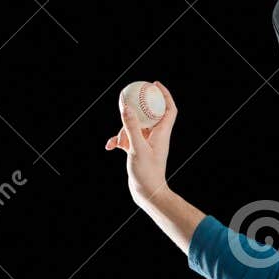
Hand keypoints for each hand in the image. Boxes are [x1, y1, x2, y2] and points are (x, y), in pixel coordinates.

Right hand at [105, 79, 176, 209]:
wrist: (147, 194)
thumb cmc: (147, 174)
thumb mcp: (137, 148)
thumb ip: (132, 127)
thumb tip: (126, 106)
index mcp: (161, 134)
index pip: (169, 109)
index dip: (164, 95)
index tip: (154, 84)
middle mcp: (156, 137)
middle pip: (148, 114)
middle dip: (137, 107)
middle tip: (128, 97)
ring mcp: (146, 143)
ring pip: (134, 126)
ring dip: (123, 130)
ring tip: (117, 142)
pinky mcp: (137, 150)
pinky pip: (127, 138)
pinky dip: (118, 140)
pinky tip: (109, 146)